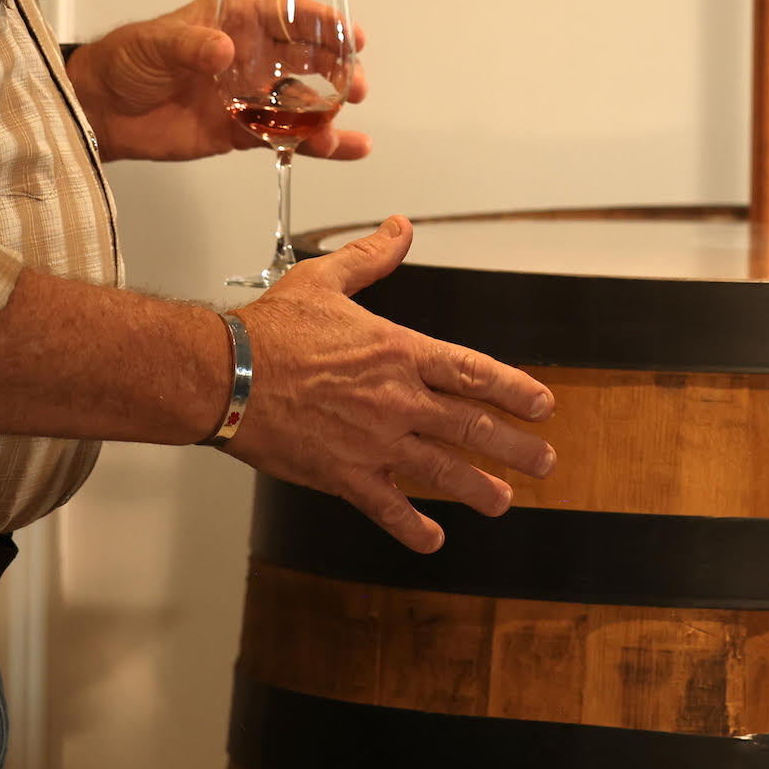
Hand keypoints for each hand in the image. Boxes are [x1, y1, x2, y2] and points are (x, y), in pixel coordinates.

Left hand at [69, 0, 371, 162]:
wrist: (99, 113)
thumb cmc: (124, 61)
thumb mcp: (155, 42)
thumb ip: (191, 45)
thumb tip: (224, 50)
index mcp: (233, 22)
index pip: (287, 16)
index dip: (323, 23)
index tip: (351, 35)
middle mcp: (250, 57)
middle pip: (307, 60)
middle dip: (338, 71)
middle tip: (355, 86)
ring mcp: (248, 96)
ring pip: (301, 103)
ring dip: (328, 115)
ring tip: (344, 131)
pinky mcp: (240, 132)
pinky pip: (284, 137)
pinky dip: (312, 145)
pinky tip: (341, 149)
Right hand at [224, 217, 554, 551]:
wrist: (225, 376)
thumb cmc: (269, 332)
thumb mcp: (325, 280)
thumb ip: (370, 257)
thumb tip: (399, 230)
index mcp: (398, 352)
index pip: (473, 372)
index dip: (514, 390)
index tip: (542, 404)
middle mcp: (396, 399)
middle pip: (472, 426)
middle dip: (515, 446)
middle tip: (544, 461)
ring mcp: (374, 441)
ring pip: (442, 470)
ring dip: (479, 488)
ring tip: (506, 501)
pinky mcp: (344, 474)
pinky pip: (388, 506)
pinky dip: (412, 526)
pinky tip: (432, 538)